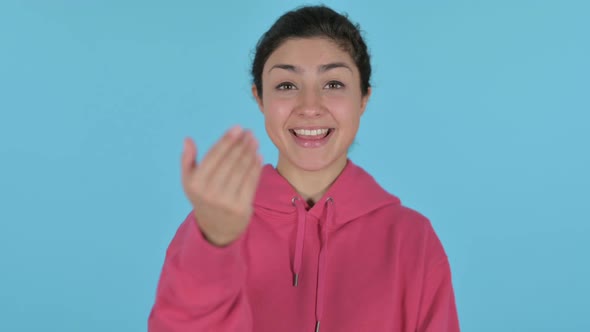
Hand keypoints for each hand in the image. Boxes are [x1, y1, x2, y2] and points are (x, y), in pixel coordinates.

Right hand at [181, 126, 262, 245]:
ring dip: (250, 152)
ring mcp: (226, 201)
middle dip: (241, 144)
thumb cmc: (203, 197)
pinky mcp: (241, 208)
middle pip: (230, 161)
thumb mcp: (189, 181)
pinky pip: (250, 182)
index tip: (238, 128)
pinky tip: (258, 155)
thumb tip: (187, 140)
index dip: (227, 140)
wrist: (216, 227)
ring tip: (255, 141)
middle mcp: (209, 192)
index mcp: (195, 183)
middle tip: (250, 132)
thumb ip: (187, 160)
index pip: (214, 156)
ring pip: (242, 170)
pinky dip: (256, 167)